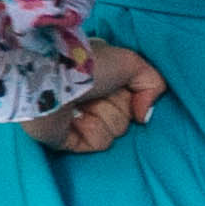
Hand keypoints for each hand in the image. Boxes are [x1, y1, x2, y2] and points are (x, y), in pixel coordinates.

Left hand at [31, 35, 170, 155]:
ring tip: (82, 104)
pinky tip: (75, 118)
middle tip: (97, 92)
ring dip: (102, 117)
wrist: (51, 80)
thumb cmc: (89, 65)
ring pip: (115, 131)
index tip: (120, 83)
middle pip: (126, 115)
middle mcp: (93, 98)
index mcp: (104, 77)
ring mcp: (81, 120)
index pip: (133, 95)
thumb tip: (144, 116)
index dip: (131, 92)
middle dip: (117, 105)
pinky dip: (90, 130)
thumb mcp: (131, 62)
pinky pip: (98, 143)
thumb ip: (153, 83)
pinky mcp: (70, 139)